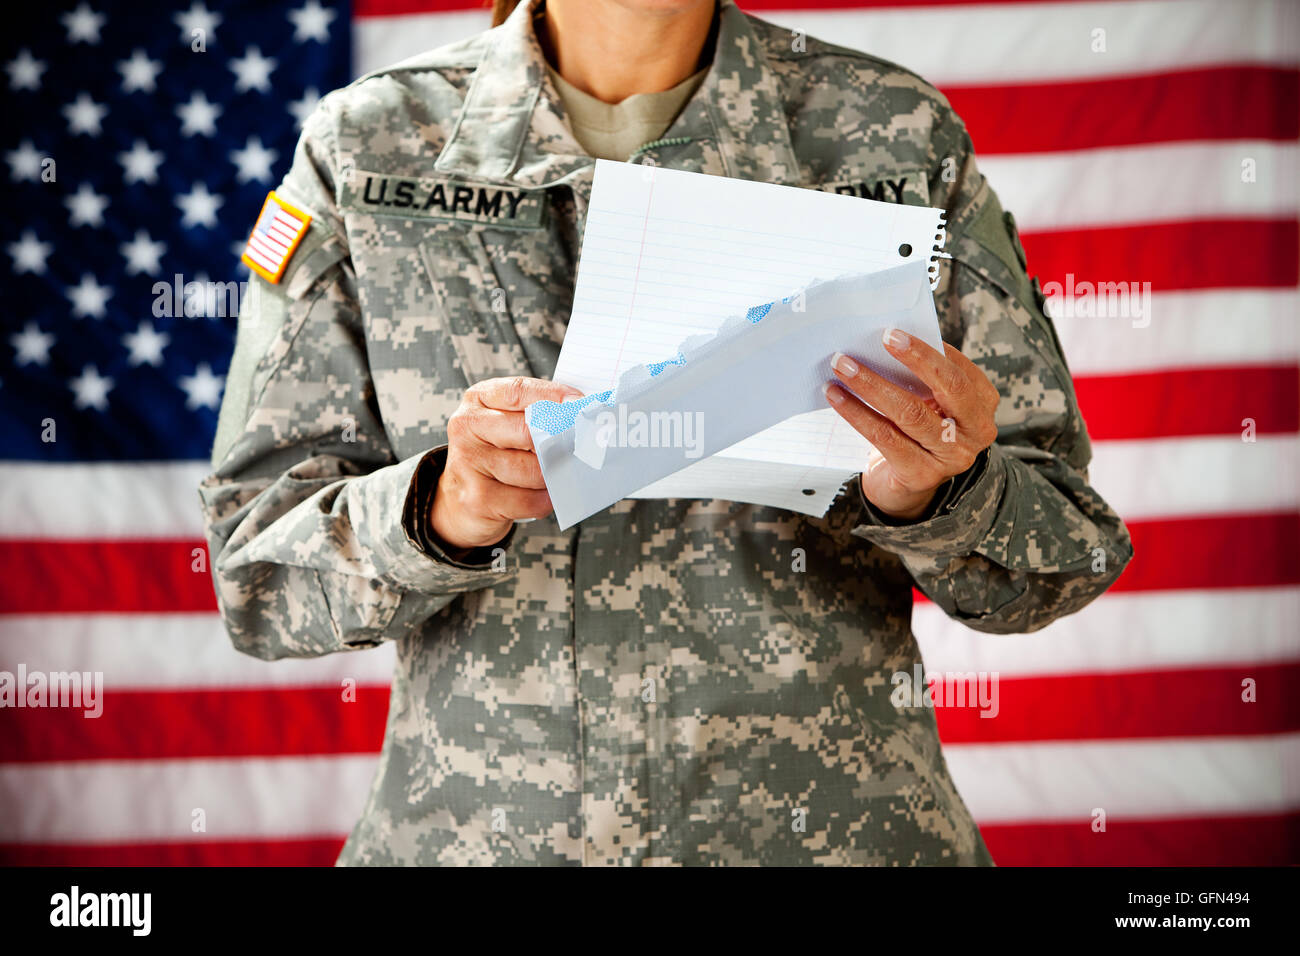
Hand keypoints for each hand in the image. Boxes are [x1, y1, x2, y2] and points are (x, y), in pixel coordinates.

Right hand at [431, 376, 582, 549]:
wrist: (459, 499)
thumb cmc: (494, 455)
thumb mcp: (508, 423)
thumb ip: (537, 413)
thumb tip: (580, 414)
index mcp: (478, 400)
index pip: (519, 391)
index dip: (554, 396)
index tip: (580, 404)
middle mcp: (468, 427)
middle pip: (527, 431)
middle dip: (559, 441)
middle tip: (579, 447)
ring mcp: (468, 463)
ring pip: (531, 470)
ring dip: (552, 476)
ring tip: (556, 475)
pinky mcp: (476, 498)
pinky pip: (527, 499)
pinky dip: (544, 500)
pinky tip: (545, 495)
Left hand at [825, 328, 999, 520]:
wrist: (908, 486)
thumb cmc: (917, 432)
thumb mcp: (930, 402)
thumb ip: (921, 376)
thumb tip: (888, 339)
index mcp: (982, 402)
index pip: (958, 369)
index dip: (927, 350)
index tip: (894, 331)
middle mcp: (976, 430)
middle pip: (949, 387)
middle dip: (914, 359)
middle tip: (880, 339)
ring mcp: (952, 456)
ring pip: (910, 412)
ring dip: (872, 384)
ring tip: (843, 366)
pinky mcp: (921, 474)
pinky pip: (884, 436)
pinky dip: (856, 412)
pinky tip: (836, 396)